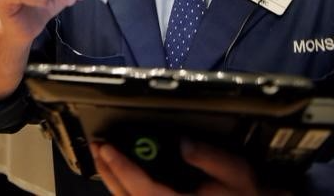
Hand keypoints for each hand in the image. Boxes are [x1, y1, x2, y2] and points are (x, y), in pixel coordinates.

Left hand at [92, 141, 288, 195]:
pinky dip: (124, 188)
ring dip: (113, 181)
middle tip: (97, 147)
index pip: (144, 190)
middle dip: (109, 173)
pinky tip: (119, 174)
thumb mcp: (236, 173)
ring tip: (102, 157)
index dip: (123, 169)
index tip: (107, 149)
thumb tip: (182, 142)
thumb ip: (209, 158)